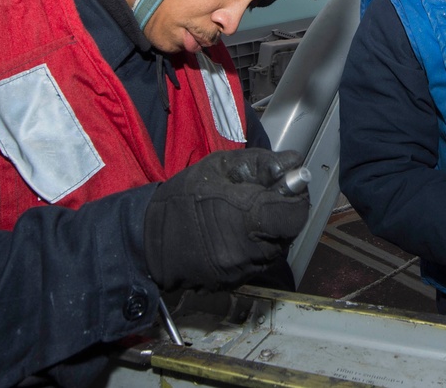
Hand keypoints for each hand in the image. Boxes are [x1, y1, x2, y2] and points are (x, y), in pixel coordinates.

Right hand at [143, 148, 309, 291]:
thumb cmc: (183, 198)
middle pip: (290, 230)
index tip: (286, 184)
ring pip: (278, 247)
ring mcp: (245, 270)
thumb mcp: (220, 167)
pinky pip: (261, 261)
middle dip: (284, 211)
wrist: (149, 241)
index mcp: (246, 216)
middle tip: (264, 197)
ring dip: (273, 229)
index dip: (296, 196)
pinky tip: (239, 233)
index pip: (296, 213)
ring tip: (248, 215)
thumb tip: (294, 162)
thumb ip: (261, 163)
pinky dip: (258, 246)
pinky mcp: (238, 282)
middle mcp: (250, 250)